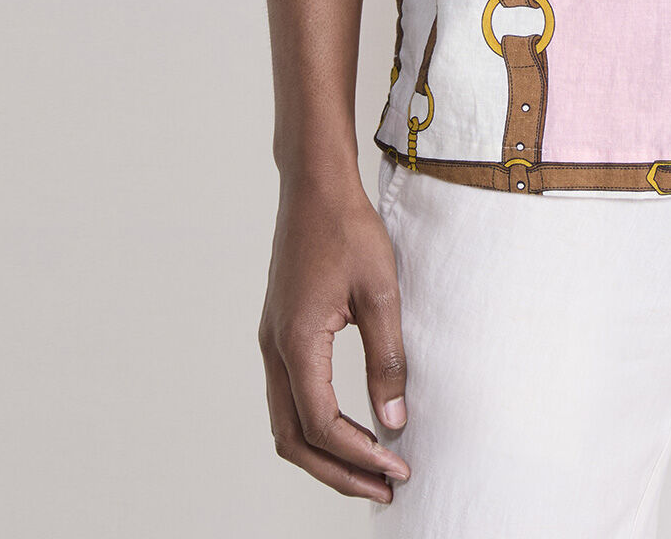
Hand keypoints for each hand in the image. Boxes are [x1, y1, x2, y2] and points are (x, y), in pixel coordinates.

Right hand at [258, 169, 411, 501]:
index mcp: (296, 343)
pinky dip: (315, 425)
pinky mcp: (280, 331)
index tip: (398, 467)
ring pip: (286, 422)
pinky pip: (288, 396)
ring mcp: (272, 341)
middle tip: (383, 487)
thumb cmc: (347, 228)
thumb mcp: (380, 291)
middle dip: (338, 471)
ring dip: (325, 453)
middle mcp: (274, 349)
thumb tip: (395, 420)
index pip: (322, 424)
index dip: (359, 455)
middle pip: (294, 439)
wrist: (314, 184)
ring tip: (370, 467)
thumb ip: (387, 358)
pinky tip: (350, 426)